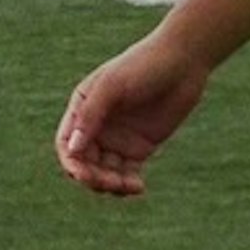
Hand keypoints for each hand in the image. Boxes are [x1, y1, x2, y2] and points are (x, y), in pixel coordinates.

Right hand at [56, 32, 208, 197]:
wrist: (183, 62)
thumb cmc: (143, 66)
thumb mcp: (113, 86)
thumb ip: (91, 115)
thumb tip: (72, 150)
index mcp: (82, 108)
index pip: (66, 143)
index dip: (71, 162)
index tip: (83, 174)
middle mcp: (96, 126)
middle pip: (84, 163)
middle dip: (93, 178)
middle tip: (112, 183)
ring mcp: (118, 138)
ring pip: (104, 172)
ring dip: (111, 185)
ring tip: (129, 185)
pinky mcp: (139, 148)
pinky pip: (126, 173)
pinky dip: (128, 185)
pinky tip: (138, 187)